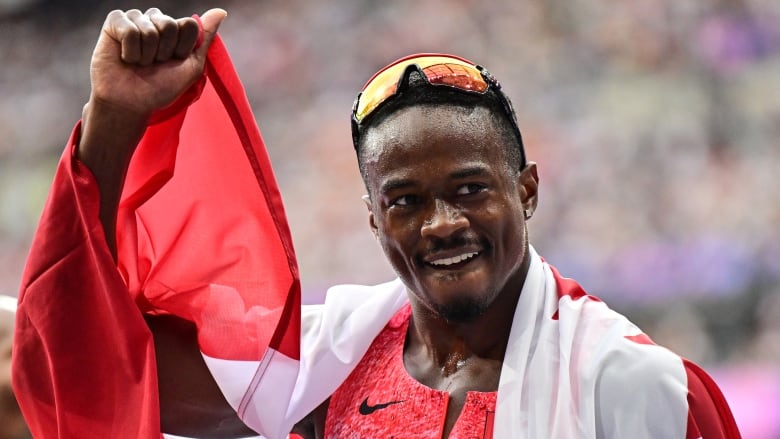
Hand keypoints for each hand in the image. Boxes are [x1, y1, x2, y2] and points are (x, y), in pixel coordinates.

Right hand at [88, 7, 226, 120]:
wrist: (130, 103)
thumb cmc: (161, 88)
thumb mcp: (192, 67)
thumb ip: (205, 38)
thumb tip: (221, 11)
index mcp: (176, 30)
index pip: (189, 24)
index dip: (183, 48)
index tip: (175, 61)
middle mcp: (157, 21)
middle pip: (170, 24)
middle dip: (164, 51)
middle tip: (154, 64)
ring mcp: (136, 19)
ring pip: (149, 28)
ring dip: (146, 54)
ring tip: (139, 63)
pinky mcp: (115, 22)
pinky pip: (129, 29)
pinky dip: (130, 50)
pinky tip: (125, 58)